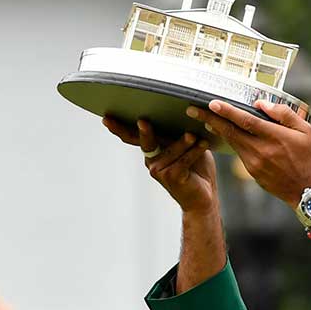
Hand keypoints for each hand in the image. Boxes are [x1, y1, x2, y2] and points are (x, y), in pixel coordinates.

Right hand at [103, 117, 217, 214]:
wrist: (204, 197)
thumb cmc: (197, 169)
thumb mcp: (188, 146)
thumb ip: (178, 134)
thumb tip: (181, 112)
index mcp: (153, 150)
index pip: (134, 136)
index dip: (119, 128)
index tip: (106, 118)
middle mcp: (151, 161)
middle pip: (144, 142)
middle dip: (144, 132)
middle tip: (142, 122)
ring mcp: (159, 170)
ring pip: (171, 149)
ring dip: (185, 142)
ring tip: (194, 135)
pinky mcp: (171, 177)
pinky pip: (183, 160)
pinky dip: (194, 151)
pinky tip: (203, 144)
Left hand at [186, 100, 310, 204]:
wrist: (308, 190)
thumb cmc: (308, 158)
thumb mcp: (305, 131)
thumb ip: (283, 114)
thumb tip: (260, 104)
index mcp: (274, 137)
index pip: (245, 121)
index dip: (227, 111)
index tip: (212, 103)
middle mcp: (261, 150)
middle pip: (230, 131)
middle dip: (210, 119)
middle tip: (193, 109)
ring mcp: (254, 163)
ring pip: (232, 142)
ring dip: (218, 130)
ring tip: (205, 119)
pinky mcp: (252, 172)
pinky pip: (238, 153)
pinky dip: (230, 142)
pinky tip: (226, 135)